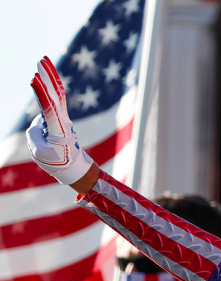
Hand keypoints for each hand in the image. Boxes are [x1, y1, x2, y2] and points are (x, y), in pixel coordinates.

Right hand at [26, 56, 93, 184]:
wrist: (73, 168)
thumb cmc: (57, 161)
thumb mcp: (39, 152)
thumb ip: (35, 133)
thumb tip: (39, 121)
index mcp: (59, 129)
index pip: (49, 107)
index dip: (42, 92)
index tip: (34, 78)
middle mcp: (63, 119)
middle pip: (56, 93)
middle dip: (49, 75)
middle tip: (42, 58)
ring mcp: (62, 117)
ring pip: (56, 93)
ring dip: (50, 75)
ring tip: (43, 60)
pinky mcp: (59, 118)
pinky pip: (54, 99)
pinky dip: (49, 87)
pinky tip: (44, 77)